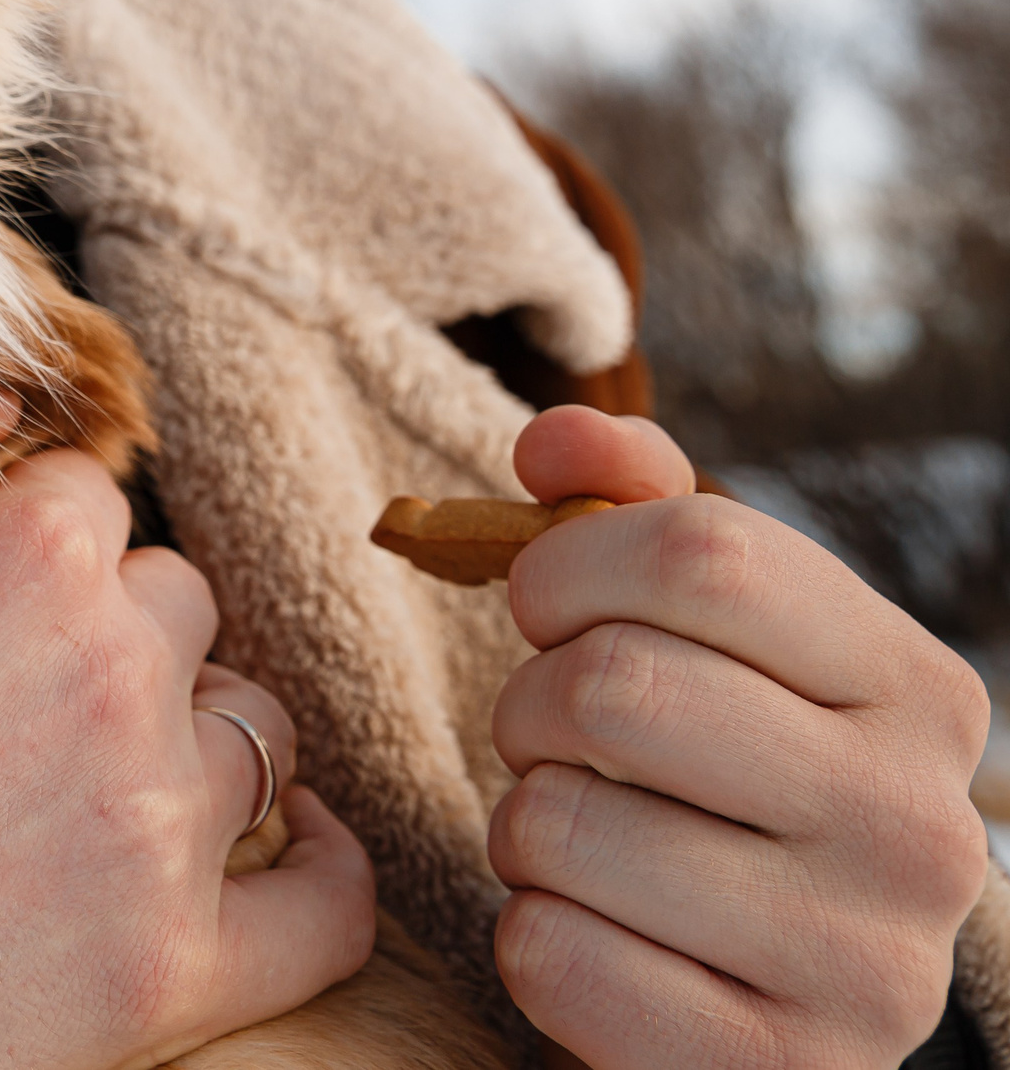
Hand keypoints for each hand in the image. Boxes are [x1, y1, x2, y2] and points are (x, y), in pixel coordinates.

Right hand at [0, 447, 376, 1068]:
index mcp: (33, 545)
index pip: (95, 503)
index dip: (27, 547)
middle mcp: (121, 668)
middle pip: (179, 608)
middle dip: (110, 633)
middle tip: (9, 694)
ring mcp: (156, 826)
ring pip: (250, 734)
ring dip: (185, 736)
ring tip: (99, 771)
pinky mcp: (173, 973)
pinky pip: (323, 913)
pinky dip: (320, 872)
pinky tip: (291, 845)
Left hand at [489, 406, 993, 1067]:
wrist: (765, 1006)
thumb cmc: (719, 788)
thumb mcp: (709, 640)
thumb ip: (636, 511)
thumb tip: (554, 438)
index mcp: (917, 690)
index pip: (703, 551)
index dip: (568, 564)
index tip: (544, 605)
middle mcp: (922, 829)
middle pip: (615, 683)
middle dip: (529, 703)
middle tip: (554, 740)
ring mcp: (866, 968)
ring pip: (557, 824)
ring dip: (522, 827)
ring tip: (586, 845)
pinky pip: (550, 953)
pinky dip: (530, 934)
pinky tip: (600, 938)